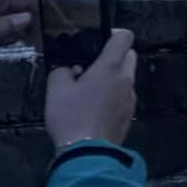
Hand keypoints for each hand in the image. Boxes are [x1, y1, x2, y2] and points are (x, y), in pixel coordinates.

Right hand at [46, 29, 135, 150]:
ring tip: (89, 90)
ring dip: (113, 78)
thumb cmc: (71, 117)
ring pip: (127, 77)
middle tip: (91, 67)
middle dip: (114, 56)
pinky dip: (114, 95)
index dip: (113, 34)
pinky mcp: (129, 114)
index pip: (124, 37)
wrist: (88, 152)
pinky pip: (124, 96)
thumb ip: (61, 72)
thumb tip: (70, 69)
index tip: (98, 41)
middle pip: (129, 56)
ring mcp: (131, 97)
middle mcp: (127, 79)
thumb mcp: (55, 91)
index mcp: (111, 67)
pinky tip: (95, 108)